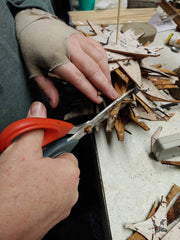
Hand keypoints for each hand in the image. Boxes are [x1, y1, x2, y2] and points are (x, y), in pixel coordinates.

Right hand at [0, 102, 79, 239]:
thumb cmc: (9, 193)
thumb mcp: (21, 150)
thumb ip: (34, 127)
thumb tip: (39, 111)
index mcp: (69, 173)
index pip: (66, 152)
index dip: (50, 150)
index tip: (39, 151)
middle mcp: (71, 193)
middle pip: (59, 168)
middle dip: (45, 165)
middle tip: (26, 167)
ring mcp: (61, 209)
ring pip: (53, 185)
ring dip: (40, 181)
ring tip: (22, 183)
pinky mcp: (50, 220)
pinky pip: (47, 200)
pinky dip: (38, 196)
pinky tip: (23, 195)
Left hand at [35, 33, 117, 106]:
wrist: (33, 24)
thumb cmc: (33, 47)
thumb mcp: (34, 70)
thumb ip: (46, 88)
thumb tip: (54, 103)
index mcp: (57, 58)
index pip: (78, 78)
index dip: (89, 90)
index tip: (97, 99)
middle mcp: (71, 48)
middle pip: (92, 69)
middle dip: (104, 84)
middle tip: (112, 95)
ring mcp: (79, 41)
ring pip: (99, 58)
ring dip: (106, 73)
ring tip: (109, 85)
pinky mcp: (83, 37)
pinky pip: (98, 49)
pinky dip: (104, 60)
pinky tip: (105, 70)